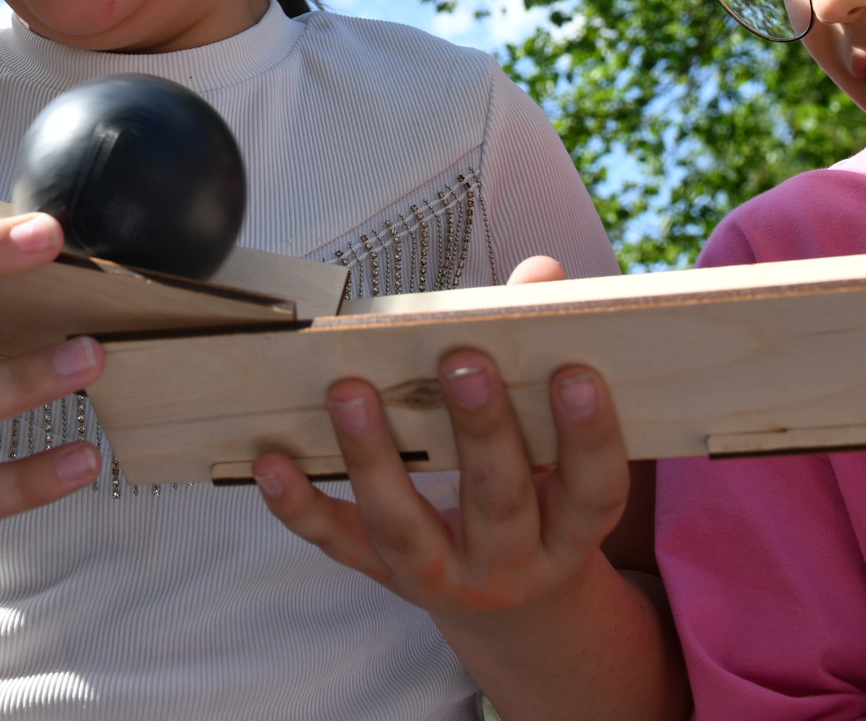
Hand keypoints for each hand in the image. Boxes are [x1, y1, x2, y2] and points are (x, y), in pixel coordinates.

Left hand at [253, 251, 630, 619]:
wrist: (504, 593)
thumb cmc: (534, 490)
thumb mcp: (559, 443)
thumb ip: (548, 355)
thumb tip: (542, 273)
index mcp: (570, 528)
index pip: (592, 489)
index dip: (589, 436)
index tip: (576, 374)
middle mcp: (513, 562)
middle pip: (498, 502)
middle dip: (480, 432)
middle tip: (463, 362)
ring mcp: (443, 575)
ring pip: (406, 526)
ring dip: (374, 458)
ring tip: (350, 392)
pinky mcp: (382, 574)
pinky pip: (338, 542)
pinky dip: (300, 506)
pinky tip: (273, 463)